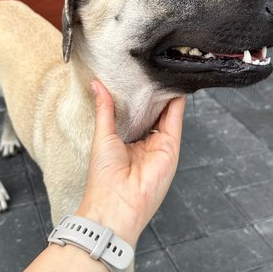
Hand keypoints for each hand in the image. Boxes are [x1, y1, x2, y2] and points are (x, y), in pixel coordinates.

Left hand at [77, 80, 185, 246]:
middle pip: (153, 112)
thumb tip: (96, 84)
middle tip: (151, 68)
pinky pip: (175, 120)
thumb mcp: (102, 135)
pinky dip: (176, 103)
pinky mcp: (171, 148)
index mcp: (127, 141)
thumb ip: (105, 109)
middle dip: (153, 93)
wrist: (116, 203)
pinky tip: (174, 86)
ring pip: (166, 114)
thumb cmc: (104, 177)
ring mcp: (159, 146)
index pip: (136, 114)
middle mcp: (145, 144)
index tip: (136, 75)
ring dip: (166, 95)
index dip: (137, 96)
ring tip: (163, 71)